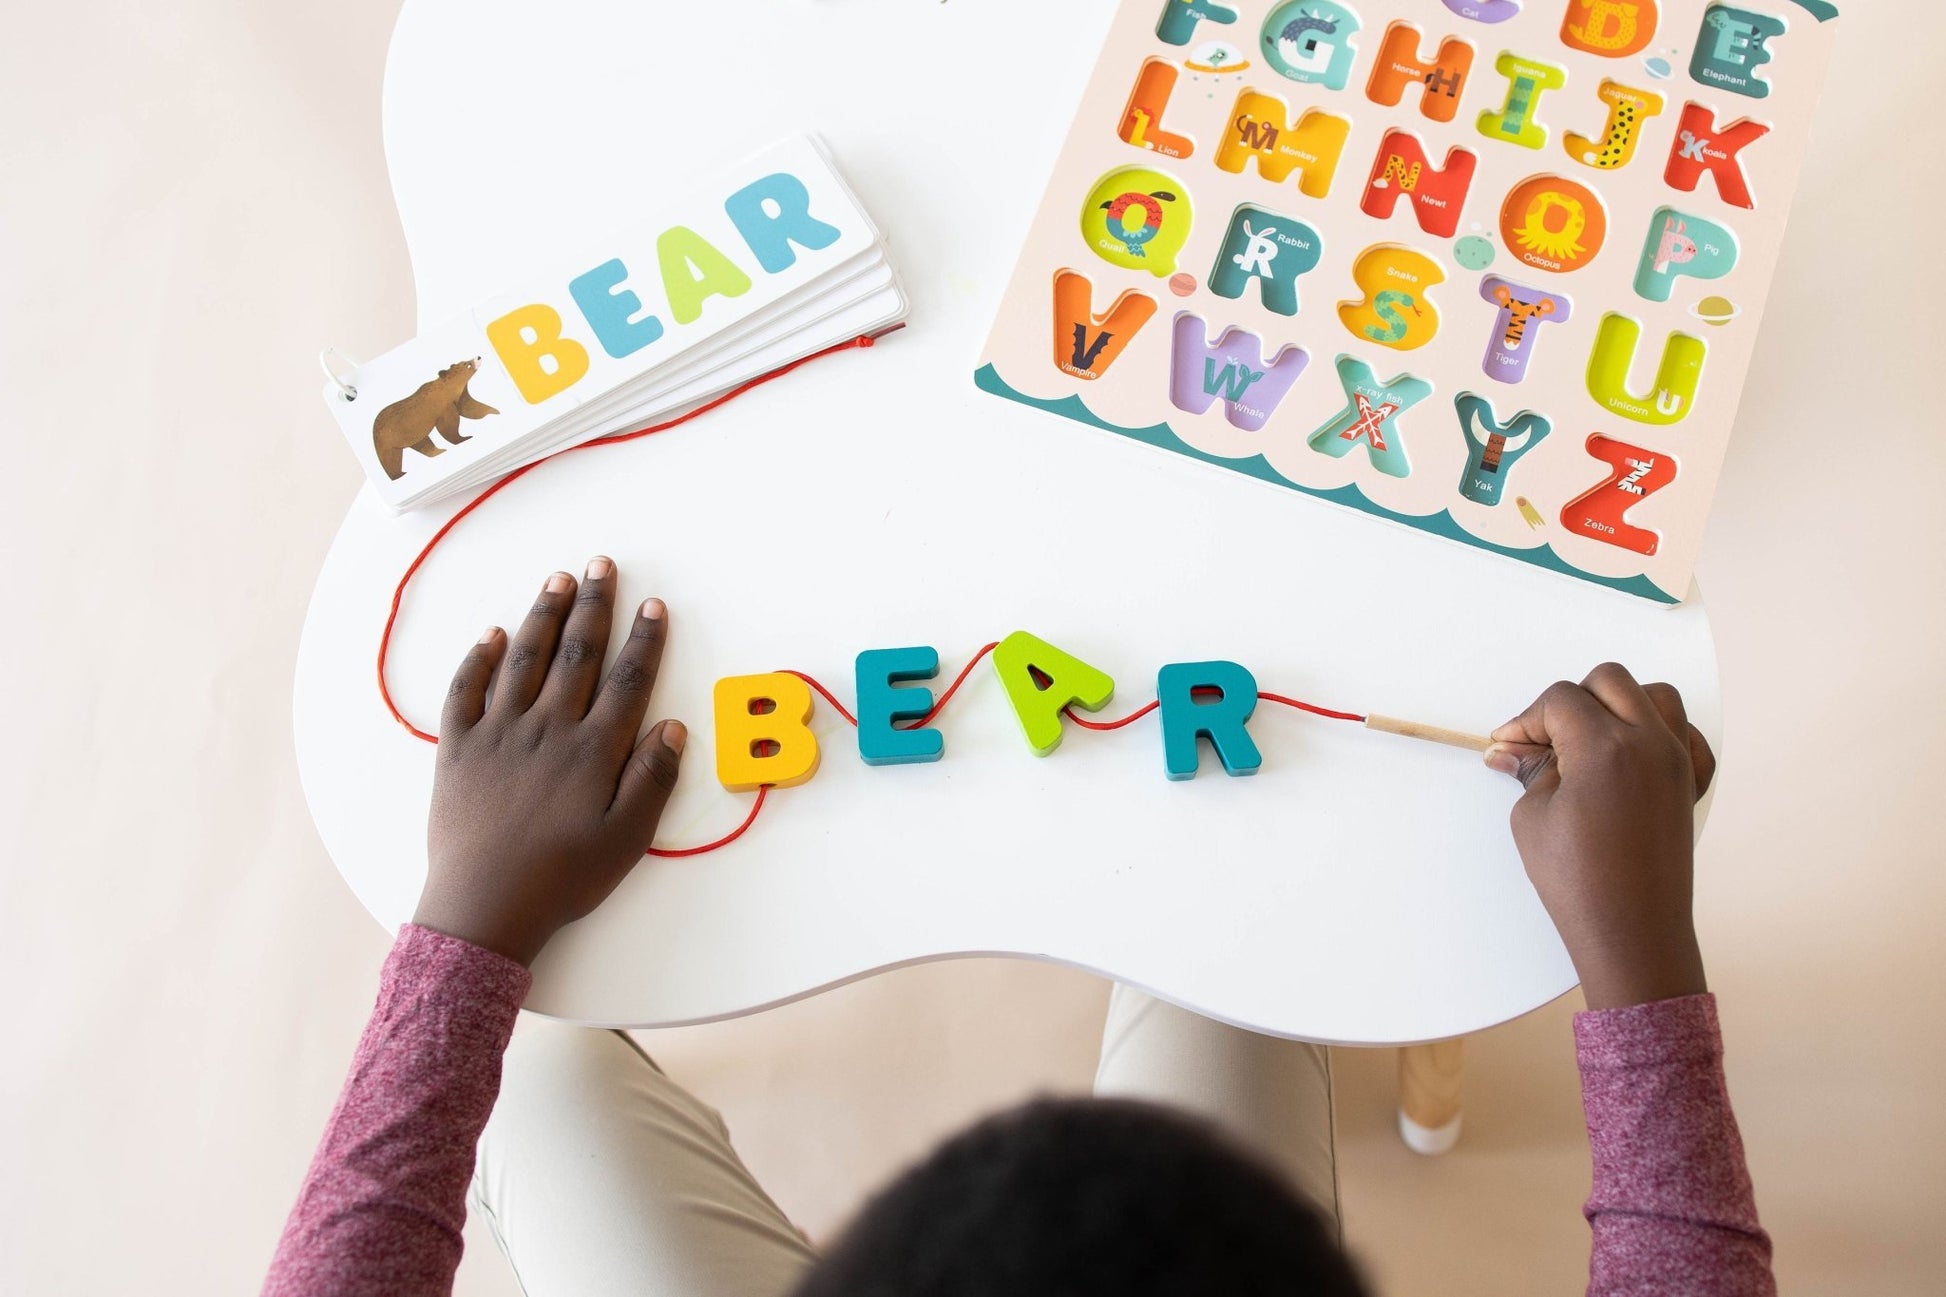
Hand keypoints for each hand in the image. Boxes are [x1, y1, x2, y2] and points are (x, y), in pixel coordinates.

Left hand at [414, 557, 685, 965]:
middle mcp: (547, 728)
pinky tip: (491, 634)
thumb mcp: (625, 839)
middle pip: (576, 654)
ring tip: (557, 581)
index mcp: (593, 750)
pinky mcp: (457, 748)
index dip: (643, 640)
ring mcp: (498, 733)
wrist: (484, 907)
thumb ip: (652, 780)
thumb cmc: (562, 878)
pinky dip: (478, 659)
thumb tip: (673, 728)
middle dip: (593, 606)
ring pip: (524, 659)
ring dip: (543, 616)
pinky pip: (466, 691)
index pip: (626, 680)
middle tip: (602, 566)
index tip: (652, 606)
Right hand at [1483, 663, 1716, 1010]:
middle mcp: (1649, 744)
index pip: (1561, 700)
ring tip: (1589, 739)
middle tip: (1546, 741)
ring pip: (1655, 695)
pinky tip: (1632, 755)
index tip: (1510, 746)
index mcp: (1605, 748)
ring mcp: (1677, 762)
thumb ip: (1529, 771)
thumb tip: (1513, 751)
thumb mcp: (1533, 818)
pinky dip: (1660, 732)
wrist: (1632, 931)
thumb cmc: (1580, 882)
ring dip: (1618, 704)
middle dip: (1571, 701)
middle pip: (1609, 681)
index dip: (1527, 720)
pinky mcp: (1689, 784)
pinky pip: (1687, 734)